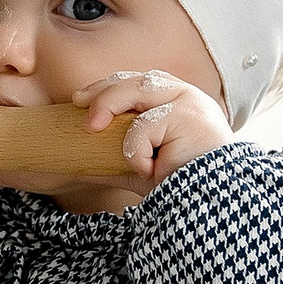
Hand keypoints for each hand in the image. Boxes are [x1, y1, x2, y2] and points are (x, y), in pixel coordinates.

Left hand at [76, 69, 234, 183]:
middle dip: (103, 92)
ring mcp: (189, 102)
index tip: (80, 100)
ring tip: (93, 129)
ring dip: (109, 105)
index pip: (138, 82)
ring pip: (139, 89)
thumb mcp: (139, 170)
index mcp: (175, 102)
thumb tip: (76, 166)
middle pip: (136, 80)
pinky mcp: (189, 116)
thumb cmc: (179, 185)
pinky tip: (147, 168)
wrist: (206, 203)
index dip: (107, 86)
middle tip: (79, 108)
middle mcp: (184, 96)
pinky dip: (136, 150)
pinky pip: (145, 125)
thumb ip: (112, 163)